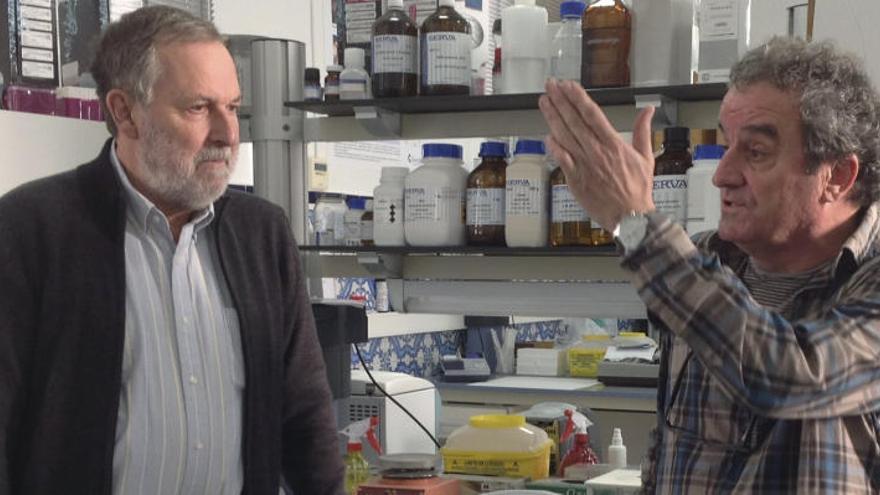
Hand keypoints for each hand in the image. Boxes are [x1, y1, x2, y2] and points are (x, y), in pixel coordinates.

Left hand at [538, 79, 655, 230]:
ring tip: (544, 102)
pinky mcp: (575, 178)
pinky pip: (561, 159)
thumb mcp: (646, 157)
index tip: (569, 86)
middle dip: (560, 101)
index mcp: (614, 144)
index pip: (592, 114)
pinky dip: (553, 147)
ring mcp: (584, 164)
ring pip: (564, 136)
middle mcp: (596, 151)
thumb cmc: (637, 190)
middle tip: (550, 86)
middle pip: (574, 121)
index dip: (578, 98)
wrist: (630, 217)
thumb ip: (643, 130)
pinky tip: (546, 135)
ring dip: (552, 117)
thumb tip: (648, 110)